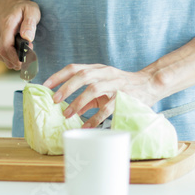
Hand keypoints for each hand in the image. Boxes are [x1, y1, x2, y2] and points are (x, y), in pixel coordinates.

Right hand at [0, 0, 39, 69]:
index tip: (23, 63)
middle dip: (17, 59)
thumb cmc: (22, 9)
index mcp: (6, 24)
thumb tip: (27, 38)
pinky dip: (7, 58)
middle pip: (3, 54)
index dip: (14, 58)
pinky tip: (14, 51)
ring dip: (14, 59)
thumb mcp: (32, 11)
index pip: (5, 46)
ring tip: (24, 49)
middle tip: (29, 55)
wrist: (8, 5)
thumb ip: (30, 23)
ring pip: (1, 57)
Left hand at [44, 64, 160, 128]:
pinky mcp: (123, 96)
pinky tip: (86, 126)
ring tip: (67, 113)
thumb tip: (73, 110)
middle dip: (67, 87)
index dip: (59, 76)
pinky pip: (107, 107)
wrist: (149, 84)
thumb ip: (88, 98)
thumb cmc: (123, 86)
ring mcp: (115, 84)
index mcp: (98, 69)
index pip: (75, 67)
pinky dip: (95, 118)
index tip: (46, 86)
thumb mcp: (103, 88)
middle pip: (83, 75)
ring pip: (94, 88)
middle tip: (54, 100)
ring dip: (78, 101)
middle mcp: (105, 73)